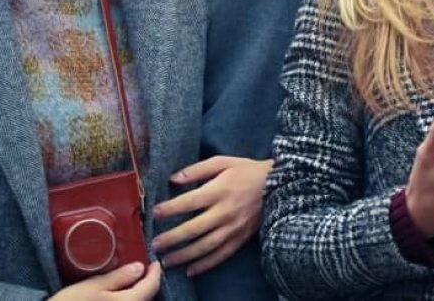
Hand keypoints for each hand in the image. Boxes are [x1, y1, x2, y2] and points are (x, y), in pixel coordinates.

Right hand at [50, 262, 161, 299]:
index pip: (151, 287)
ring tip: (131, 279)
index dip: (155, 273)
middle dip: (147, 283)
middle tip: (143, 268)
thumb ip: (118, 278)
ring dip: (138, 292)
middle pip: (146, 297)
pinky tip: (120, 293)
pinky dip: (129, 299)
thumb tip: (140, 267)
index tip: (155, 262)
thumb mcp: (93, 286)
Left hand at [150, 156, 272, 275]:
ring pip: (206, 247)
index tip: (154, 213)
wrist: (279, 186)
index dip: (171, 208)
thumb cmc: (247, 171)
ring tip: (167, 262)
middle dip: (172, 238)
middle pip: (194, 228)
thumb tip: (174, 179)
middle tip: (154, 245)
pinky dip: (206, 265)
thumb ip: (197, 169)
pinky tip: (190, 271)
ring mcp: (234, 228)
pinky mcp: (241, 239)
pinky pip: (221, 255)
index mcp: (219, 190)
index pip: (190, 202)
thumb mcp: (223, 161)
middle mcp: (225, 212)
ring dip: (184, 256)